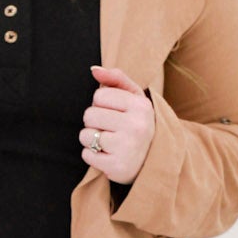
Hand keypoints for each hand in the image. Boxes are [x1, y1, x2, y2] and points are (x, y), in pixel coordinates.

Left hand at [81, 66, 154, 181]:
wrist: (152, 160)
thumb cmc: (137, 123)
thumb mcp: (134, 98)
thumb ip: (116, 79)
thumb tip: (94, 70)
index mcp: (140, 106)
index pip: (99, 95)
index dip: (101, 104)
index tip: (113, 112)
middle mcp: (136, 126)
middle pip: (89, 115)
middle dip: (94, 121)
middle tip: (108, 128)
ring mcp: (127, 148)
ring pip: (85, 135)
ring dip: (91, 139)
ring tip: (107, 142)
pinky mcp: (117, 167)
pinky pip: (87, 155)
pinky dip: (92, 155)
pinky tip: (106, 155)